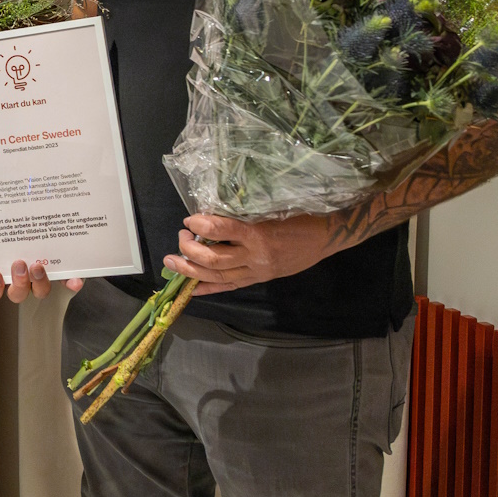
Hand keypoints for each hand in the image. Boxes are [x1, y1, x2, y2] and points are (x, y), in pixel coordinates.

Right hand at [0, 223, 84, 301]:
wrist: (27, 197)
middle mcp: (19, 276)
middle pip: (18, 294)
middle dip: (18, 284)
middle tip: (18, 264)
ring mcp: (40, 273)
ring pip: (40, 290)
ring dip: (39, 283)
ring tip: (37, 264)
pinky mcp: (61, 267)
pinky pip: (68, 280)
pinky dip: (72, 283)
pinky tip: (74, 280)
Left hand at [167, 212, 333, 294]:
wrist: (326, 236)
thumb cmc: (299, 215)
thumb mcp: (271, 207)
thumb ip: (243, 214)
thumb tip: (210, 213)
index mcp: (258, 233)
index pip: (221, 230)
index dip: (200, 225)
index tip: (190, 220)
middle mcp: (256, 255)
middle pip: (214, 259)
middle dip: (190, 250)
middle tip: (181, 238)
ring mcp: (257, 271)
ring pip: (217, 276)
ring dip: (190, 270)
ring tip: (172, 262)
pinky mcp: (259, 279)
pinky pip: (230, 286)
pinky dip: (209, 289)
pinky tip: (191, 289)